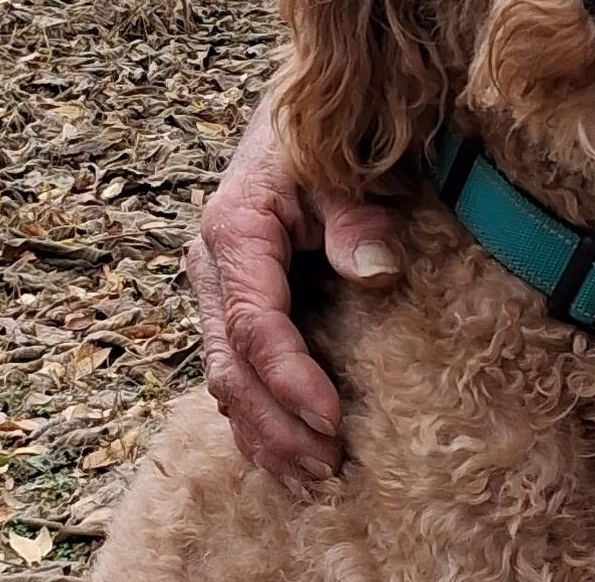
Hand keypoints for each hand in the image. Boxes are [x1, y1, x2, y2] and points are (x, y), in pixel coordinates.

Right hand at [188, 97, 399, 485]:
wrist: (294, 116)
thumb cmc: (321, 140)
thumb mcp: (343, 171)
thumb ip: (359, 221)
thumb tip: (380, 275)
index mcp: (235, 233)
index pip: (257, 327)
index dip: (292, 380)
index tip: (333, 420)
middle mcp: (214, 267)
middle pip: (233, 367)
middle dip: (276, 424)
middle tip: (326, 469)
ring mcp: (220, 287)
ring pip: (227, 376)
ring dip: (263, 432)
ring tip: (307, 479)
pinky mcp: (236, 299)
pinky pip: (236, 365)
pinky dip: (256, 412)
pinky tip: (282, 450)